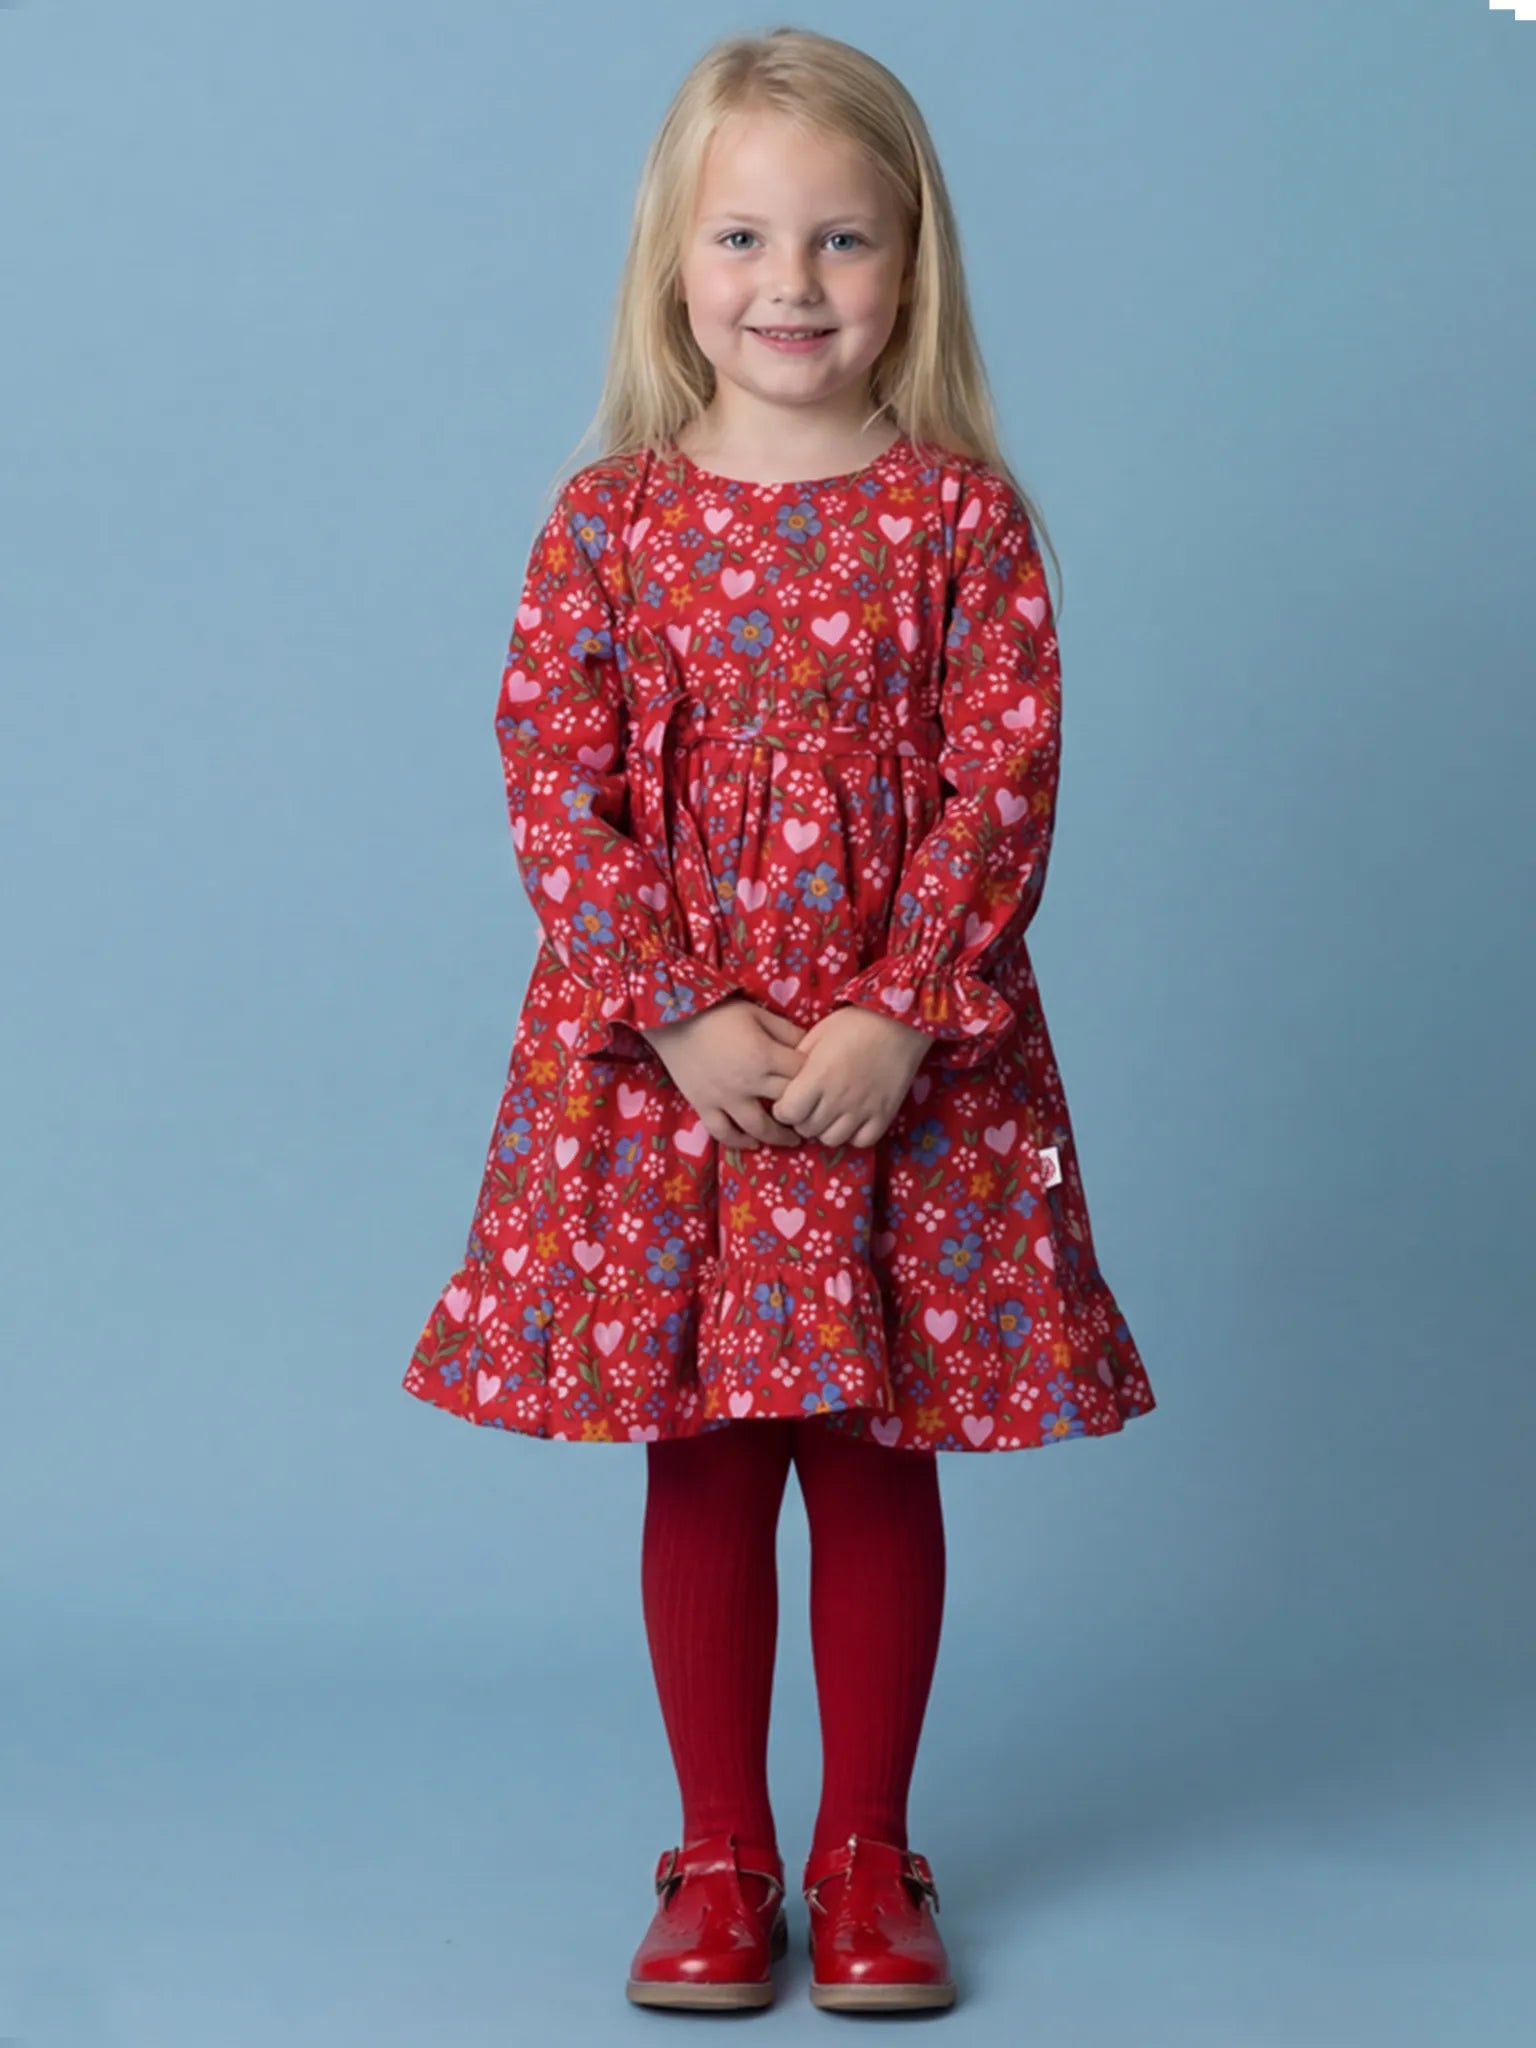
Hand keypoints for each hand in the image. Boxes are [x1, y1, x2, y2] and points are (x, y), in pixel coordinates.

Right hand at [639, 999, 810, 1150]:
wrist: (673, 1018)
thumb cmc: (718, 1012)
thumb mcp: (758, 1013)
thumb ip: (786, 1030)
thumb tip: (811, 1045)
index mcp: (764, 1056)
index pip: (801, 1074)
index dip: (814, 1078)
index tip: (820, 1081)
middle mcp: (748, 1082)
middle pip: (786, 1103)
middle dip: (804, 1109)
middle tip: (816, 1114)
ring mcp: (724, 1098)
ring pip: (759, 1128)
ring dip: (780, 1137)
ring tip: (794, 1139)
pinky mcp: (704, 1106)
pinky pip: (723, 1132)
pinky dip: (739, 1142)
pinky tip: (753, 1144)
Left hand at [767, 1003, 930, 1148]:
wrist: (899, 1023)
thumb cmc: (854, 1023)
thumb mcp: (817, 1034)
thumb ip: (798, 1061)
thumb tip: (785, 1081)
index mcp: (817, 1078)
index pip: (787, 1114)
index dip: (783, 1110)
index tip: (787, 1101)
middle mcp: (838, 1099)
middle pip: (807, 1129)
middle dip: (802, 1119)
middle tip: (808, 1106)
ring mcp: (862, 1110)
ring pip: (831, 1140)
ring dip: (824, 1129)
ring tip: (829, 1114)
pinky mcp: (884, 1115)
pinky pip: (861, 1141)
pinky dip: (853, 1135)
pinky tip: (852, 1120)